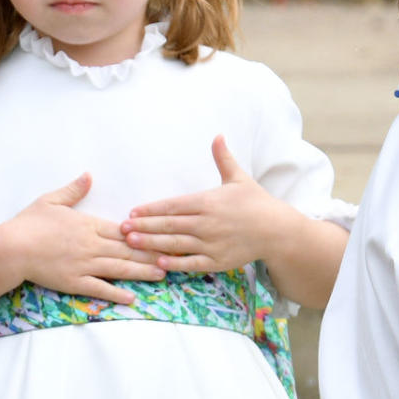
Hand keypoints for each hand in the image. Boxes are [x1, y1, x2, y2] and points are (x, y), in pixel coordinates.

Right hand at [5, 173, 166, 303]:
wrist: (10, 248)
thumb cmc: (29, 223)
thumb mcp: (51, 200)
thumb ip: (74, 189)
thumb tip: (89, 175)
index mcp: (89, 225)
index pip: (124, 230)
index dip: (146, 234)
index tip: (164, 233)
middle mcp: (92, 245)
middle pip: (128, 250)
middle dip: (152, 253)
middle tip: (175, 256)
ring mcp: (85, 265)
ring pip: (120, 269)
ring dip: (142, 272)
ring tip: (162, 275)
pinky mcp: (74, 282)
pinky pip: (100, 289)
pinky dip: (116, 293)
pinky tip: (132, 297)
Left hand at [122, 136, 293, 271]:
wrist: (276, 230)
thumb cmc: (256, 202)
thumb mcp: (238, 177)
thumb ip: (223, 158)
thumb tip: (217, 135)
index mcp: (208, 201)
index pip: (173, 205)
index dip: (151, 209)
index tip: (133, 211)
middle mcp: (207, 223)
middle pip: (169, 224)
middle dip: (144, 226)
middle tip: (122, 228)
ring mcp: (211, 243)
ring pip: (175, 243)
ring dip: (151, 243)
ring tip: (131, 243)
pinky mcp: (217, 261)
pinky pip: (191, 263)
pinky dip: (174, 263)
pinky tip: (157, 263)